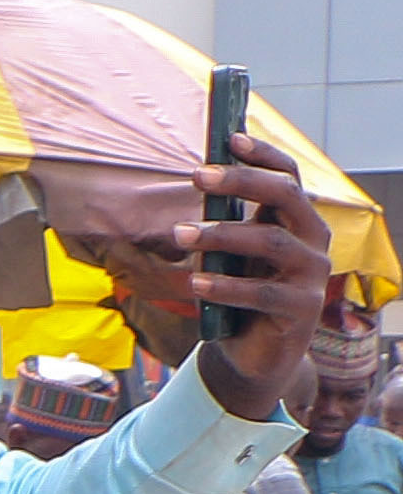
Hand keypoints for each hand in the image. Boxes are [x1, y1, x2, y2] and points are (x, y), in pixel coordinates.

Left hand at [188, 136, 340, 418]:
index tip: (229, 138)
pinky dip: (226, 286)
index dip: (262, 155)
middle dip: (241, 181)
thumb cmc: (238, 293)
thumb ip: (223, 222)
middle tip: (197, 176)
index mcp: (296, 220)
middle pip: (286, 196)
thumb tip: (201, 177)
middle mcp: (313, 240)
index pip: (287, 176)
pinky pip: (263, 293)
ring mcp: (313, 275)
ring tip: (179, 234)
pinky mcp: (303, 310)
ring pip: (271, 243)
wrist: (252, 354)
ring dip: (221, 235)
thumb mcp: (229, 254)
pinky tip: (195, 282)